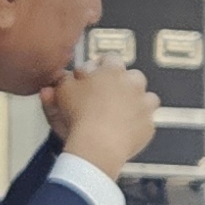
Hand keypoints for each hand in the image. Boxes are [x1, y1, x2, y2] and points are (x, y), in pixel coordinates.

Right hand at [43, 62, 157, 173]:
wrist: (97, 145)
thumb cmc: (77, 116)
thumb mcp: (61, 94)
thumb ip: (60, 83)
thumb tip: (56, 80)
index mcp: (111, 70)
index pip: (110, 58)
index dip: (100, 67)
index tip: (91, 78)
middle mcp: (133, 83)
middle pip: (132, 76)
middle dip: (122, 84)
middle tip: (106, 98)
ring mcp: (144, 105)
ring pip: (146, 97)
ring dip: (136, 103)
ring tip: (121, 114)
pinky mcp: (148, 126)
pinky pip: (146, 122)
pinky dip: (138, 125)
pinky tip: (125, 132)